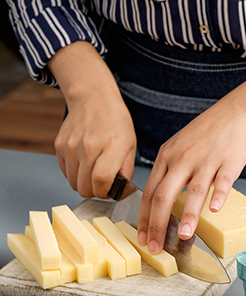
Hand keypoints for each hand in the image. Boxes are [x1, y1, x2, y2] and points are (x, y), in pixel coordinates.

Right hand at [49, 42, 136, 198]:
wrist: (92, 98)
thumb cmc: (115, 121)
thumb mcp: (130, 144)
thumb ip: (126, 170)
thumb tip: (122, 192)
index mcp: (111, 145)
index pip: (102, 181)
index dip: (106, 192)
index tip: (111, 191)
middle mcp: (88, 146)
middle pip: (86, 187)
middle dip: (96, 192)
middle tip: (103, 184)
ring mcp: (71, 146)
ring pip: (74, 184)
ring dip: (85, 184)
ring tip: (94, 173)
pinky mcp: (60, 146)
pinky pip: (66, 173)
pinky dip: (75, 174)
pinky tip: (84, 163)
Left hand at [137, 96, 245, 252]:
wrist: (234, 113)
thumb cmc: (205, 135)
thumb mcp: (177, 148)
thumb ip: (167, 173)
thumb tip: (157, 203)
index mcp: (166, 158)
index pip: (149, 193)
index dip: (144, 218)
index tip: (142, 238)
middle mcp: (182, 159)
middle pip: (164, 195)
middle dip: (157, 224)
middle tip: (156, 246)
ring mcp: (205, 160)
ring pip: (193, 190)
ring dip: (189, 215)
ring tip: (184, 236)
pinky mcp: (228, 161)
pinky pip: (223, 181)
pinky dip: (219, 195)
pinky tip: (214, 210)